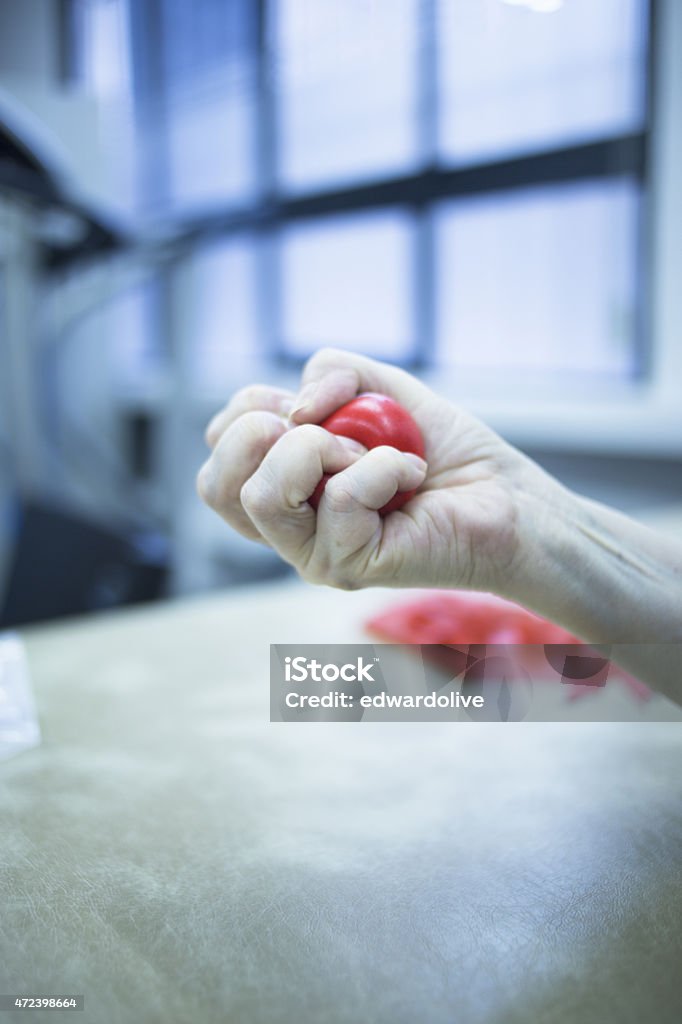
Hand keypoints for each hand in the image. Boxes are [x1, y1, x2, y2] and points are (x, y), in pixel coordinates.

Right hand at [198, 349, 537, 591]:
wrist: (501, 494)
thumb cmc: (437, 447)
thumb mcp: (376, 386)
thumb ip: (327, 372)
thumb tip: (297, 410)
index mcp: (280, 485)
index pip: (217, 449)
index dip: (253, 408)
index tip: (314, 405)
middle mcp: (287, 528)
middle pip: (214, 485)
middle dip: (263, 431)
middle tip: (331, 432)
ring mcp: (313, 553)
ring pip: (264, 496)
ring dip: (319, 450)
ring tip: (371, 453)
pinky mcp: (350, 568)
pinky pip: (341, 500)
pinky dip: (382, 465)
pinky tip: (410, 473)